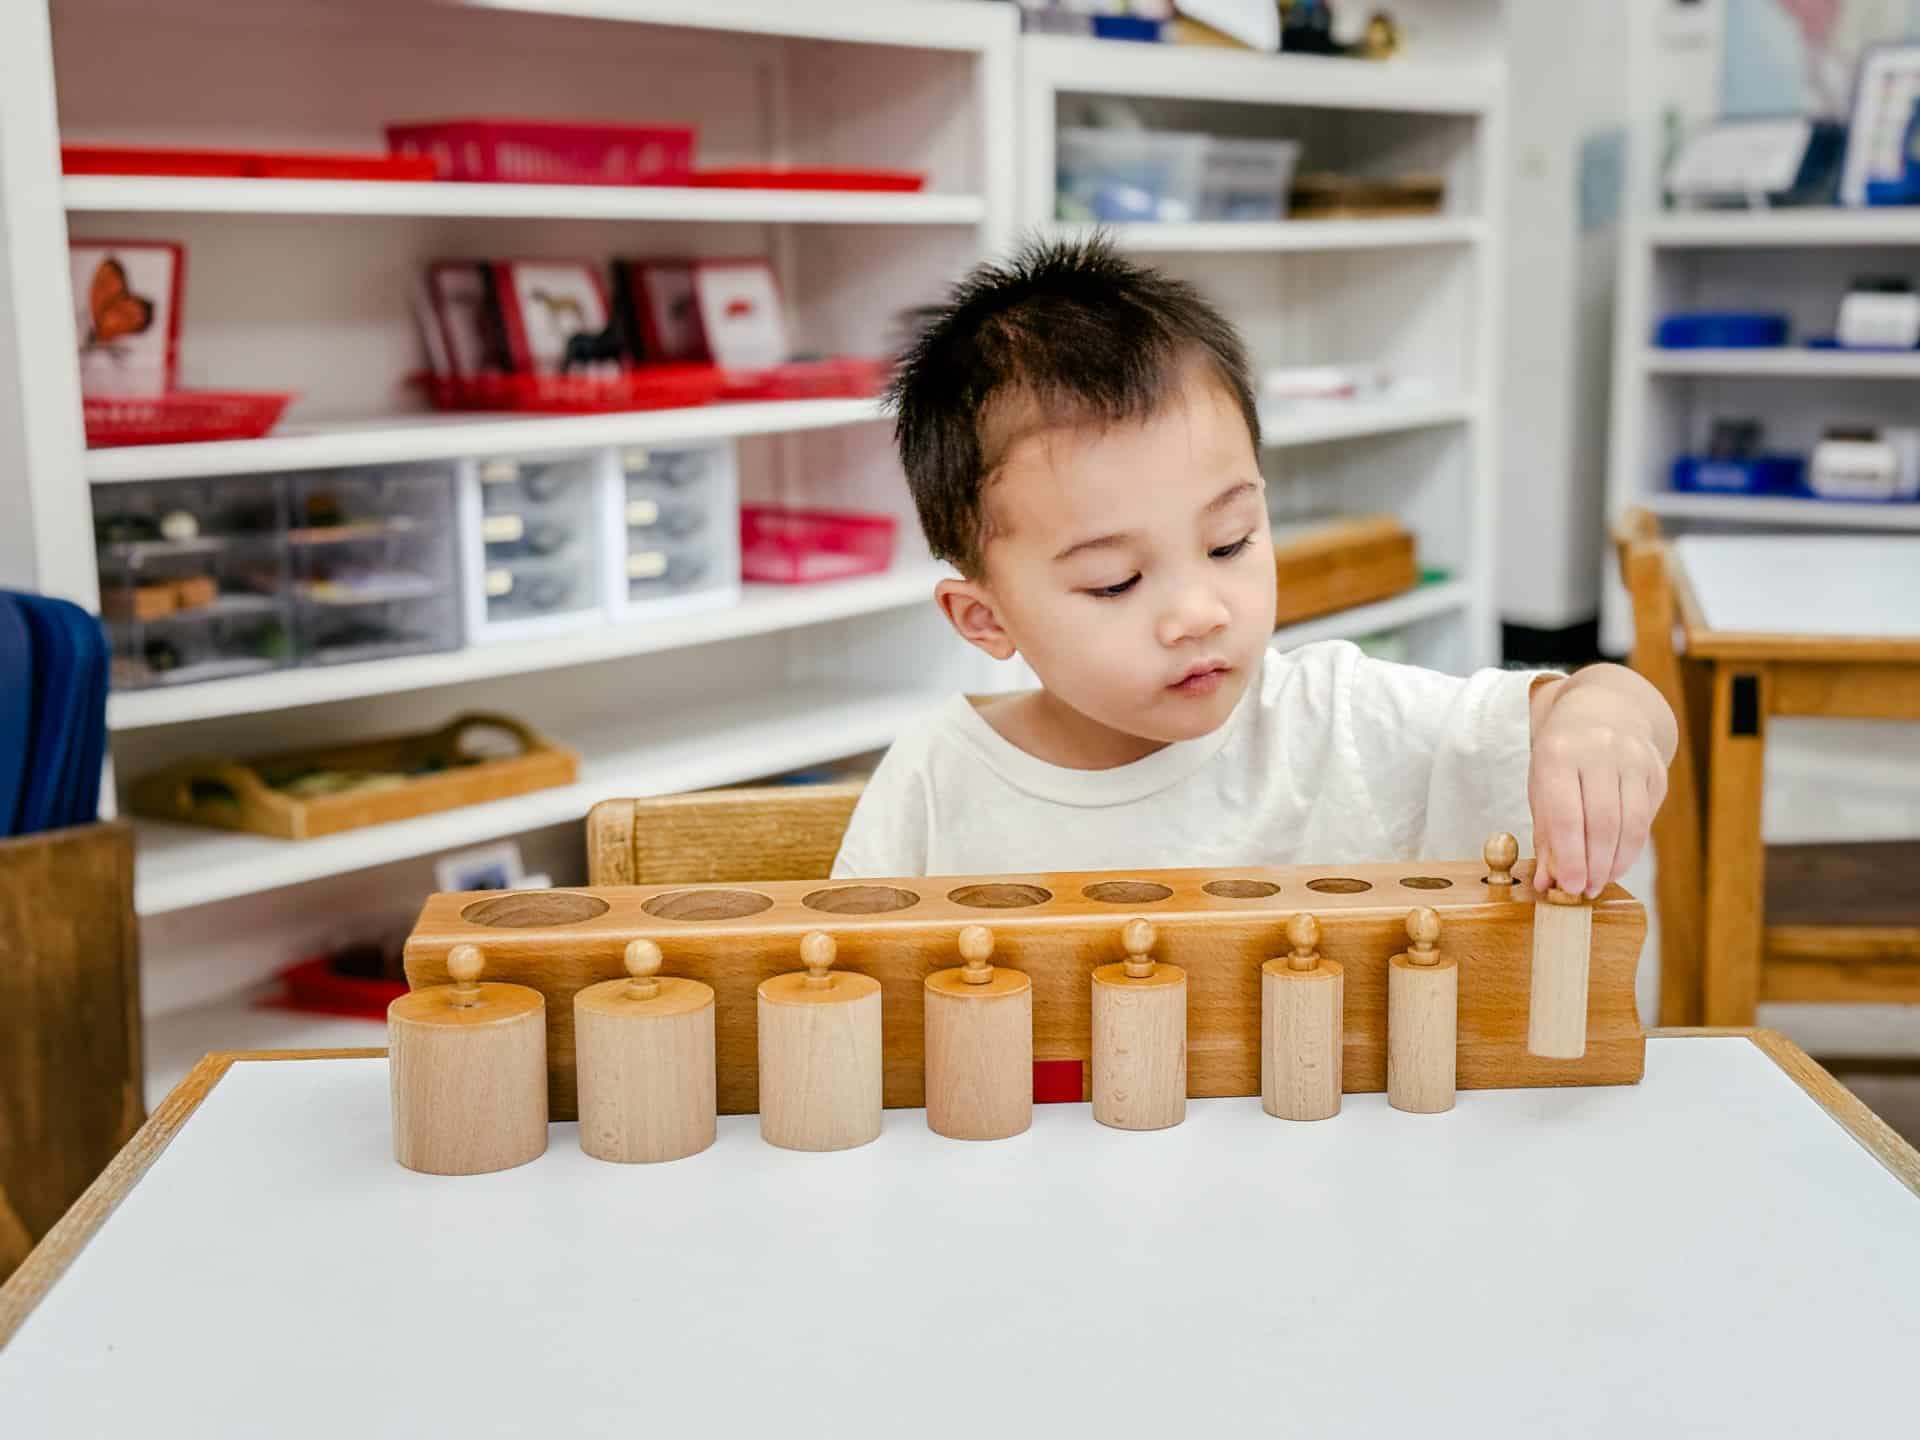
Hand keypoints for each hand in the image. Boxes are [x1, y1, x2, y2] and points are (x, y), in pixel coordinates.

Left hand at [1526, 666, 1675, 897]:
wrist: (1602, 710)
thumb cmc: (1562, 757)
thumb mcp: (1541, 785)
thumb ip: (1545, 834)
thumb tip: (1548, 883)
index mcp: (1559, 752)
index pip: (1566, 815)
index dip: (1569, 858)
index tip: (1568, 887)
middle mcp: (1599, 751)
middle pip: (1602, 822)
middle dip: (1593, 865)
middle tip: (1584, 891)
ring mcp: (1633, 757)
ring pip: (1631, 823)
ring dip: (1615, 861)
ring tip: (1599, 881)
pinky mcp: (1656, 769)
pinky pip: (1647, 818)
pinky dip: (1631, 847)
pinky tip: (1616, 862)